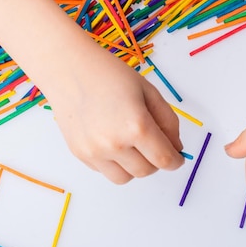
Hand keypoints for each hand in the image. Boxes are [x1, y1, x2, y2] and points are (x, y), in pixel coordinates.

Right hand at [49, 42, 184, 183]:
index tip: (177, 159)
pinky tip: (111, 140)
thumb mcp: (149, 92)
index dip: (175, 161)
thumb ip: (168, 122)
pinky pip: (105, 170)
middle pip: (146, 171)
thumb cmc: (110, 74)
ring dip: (134, 166)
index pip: (164, 159)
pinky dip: (114, 162)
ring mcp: (95, 152)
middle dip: (155, 162)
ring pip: (125, 178)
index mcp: (136, 126)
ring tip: (132, 145)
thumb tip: (176, 148)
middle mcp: (115, 144)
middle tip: (153, 145)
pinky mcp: (80, 154)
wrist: (68, 68)